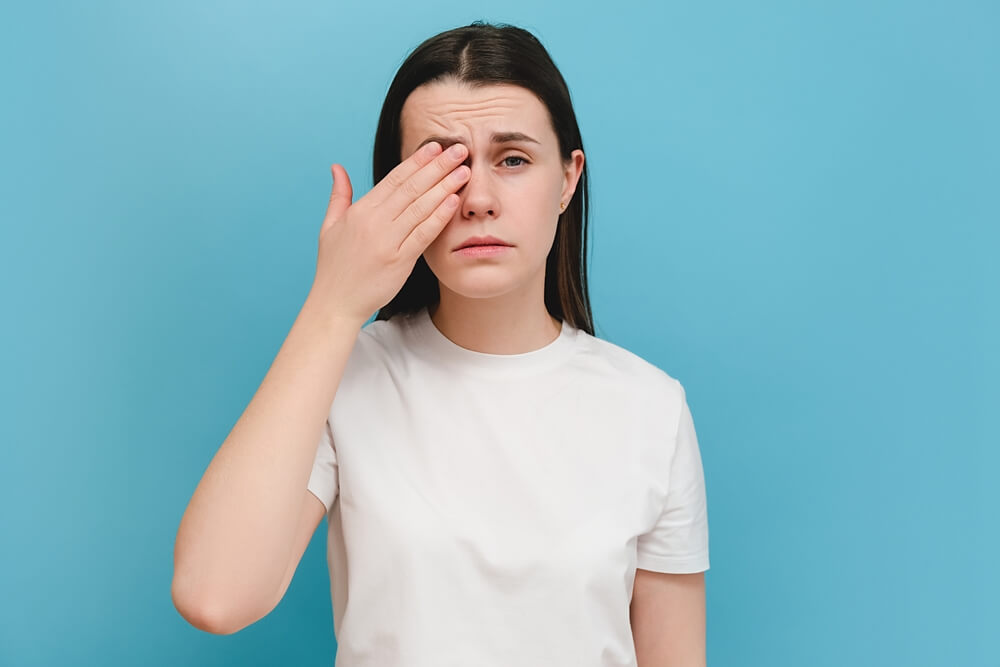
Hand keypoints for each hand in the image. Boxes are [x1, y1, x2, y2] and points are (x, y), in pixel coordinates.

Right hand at [308, 141, 469, 324]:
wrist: (335, 303)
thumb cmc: (334, 267)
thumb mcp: (329, 226)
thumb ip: (339, 195)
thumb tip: (337, 167)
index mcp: (360, 211)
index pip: (394, 179)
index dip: (416, 161)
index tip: (435, 147)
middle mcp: (374, 222)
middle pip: (411, 187)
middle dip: (437, 166)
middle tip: (459, 149)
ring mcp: (387, 241)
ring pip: (420, 207)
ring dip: (445, 186)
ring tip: (464, 170)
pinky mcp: (399, 261)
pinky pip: (423, 234)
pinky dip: (439, 216)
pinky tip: (454, 201)